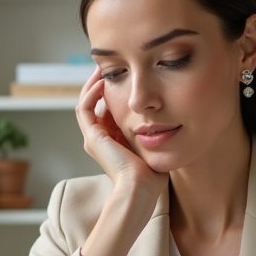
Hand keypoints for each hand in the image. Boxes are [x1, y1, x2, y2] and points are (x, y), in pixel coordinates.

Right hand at [74, 68, 166, 196]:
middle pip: (95, 103)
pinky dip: (91, 93)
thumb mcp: (154, 146)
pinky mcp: (92, 137)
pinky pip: (85, 108)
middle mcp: (100, 138)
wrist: (140, 189)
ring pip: (86, 102)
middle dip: (102, 83)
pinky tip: (103, 81)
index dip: (115, 91)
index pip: (108, 109)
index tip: (126, 75)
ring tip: (103, 68)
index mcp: (113, 141)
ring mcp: (93, 138)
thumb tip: (171, 118)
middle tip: (111, 66)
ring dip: (93, 84)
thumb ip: (156, 133)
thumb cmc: (151, 176)